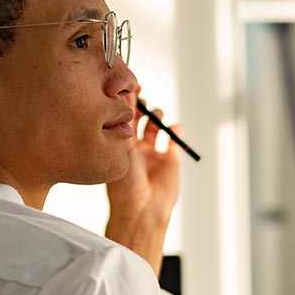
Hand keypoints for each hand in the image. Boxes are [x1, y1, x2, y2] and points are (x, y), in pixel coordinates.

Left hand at [105, 105, 182, 275]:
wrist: (141, 208)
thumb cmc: (124, 182)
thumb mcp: (121, 145)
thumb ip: (125, 120)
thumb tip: (124, 93)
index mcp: (118, 146)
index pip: (121, 118)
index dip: (126, 102)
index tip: (129, 87)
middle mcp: (134, 149)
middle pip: (138, 119)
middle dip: (141, 106)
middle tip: (141, 96)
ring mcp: (152, 154)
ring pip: (156, 127)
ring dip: (156, 116)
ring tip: (155, 114)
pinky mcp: (169, 161)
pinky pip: (174, 141)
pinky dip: (175, 131)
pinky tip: (173, 128)